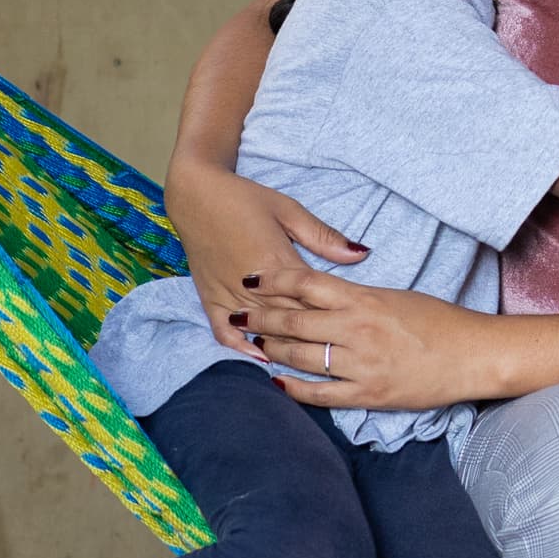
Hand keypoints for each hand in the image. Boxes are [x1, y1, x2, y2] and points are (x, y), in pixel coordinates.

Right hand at [171, 163, 363, 352]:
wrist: (197, 195)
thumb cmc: (246, 199)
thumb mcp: (290, 211)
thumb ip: (324, 237)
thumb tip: (361, 254)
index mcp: (276, 261)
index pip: (310, 300)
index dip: (331, 316)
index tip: (350, 328)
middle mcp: (252, 285)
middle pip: (288, 322)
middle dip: (311, 338)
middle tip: (336, 353)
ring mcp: (228, 294)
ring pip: (261, 331)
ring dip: (282, 346)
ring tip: (306, 362)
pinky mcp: (210, 299)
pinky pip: (224, 333)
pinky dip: (240, 348)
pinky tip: (258, 359)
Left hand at [234, 269, 489, 409]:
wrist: (473, 355)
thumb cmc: (439, 321)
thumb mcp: (394, 297)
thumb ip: (356, 296)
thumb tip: (319, 295)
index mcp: (364, 298)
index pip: (306, 283)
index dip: (272, 280)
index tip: (250, 279)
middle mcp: (357, 329)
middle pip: (293, 321)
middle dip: (260, 318)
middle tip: (238, 316)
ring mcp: (360, 364)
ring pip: (301, 356)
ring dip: (271, 351)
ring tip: (253, 346)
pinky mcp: (368, 394)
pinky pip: (320, 394)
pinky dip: (294, 389)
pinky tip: (277, 383)